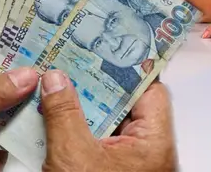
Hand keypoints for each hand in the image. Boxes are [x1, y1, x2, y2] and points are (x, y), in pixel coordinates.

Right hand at [41, 69, 175, 171]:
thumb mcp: (73, 155)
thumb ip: (64, 115)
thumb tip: (56, 80)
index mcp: (154, 141)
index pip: (149, 90)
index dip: (126, 68)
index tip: (104, 50)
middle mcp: (149, 150)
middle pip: (126, 105)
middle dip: (98, 87)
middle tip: (73, 66)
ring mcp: (132, 162)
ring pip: (110, 124)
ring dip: (85, 110)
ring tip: (59, 87)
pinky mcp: (113, 170)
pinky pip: (100, 143)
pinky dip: (81, 132)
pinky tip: (55, 120)